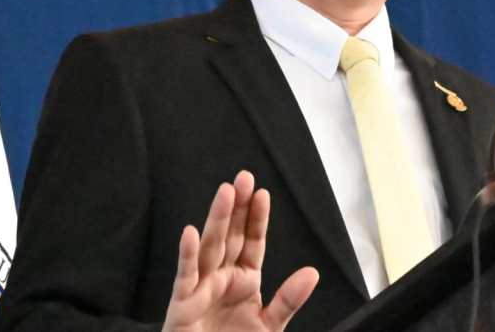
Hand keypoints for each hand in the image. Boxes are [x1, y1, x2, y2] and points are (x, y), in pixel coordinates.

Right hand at [161, 171, 318, 331]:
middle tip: (243, 178)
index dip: (256, 218)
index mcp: (243, 280)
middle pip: (231, 236)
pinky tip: (190, 233)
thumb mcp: (269, 325)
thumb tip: (312, 273)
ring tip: (225, 193)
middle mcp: (221, 278)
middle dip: (237, 208)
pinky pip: (186, 277)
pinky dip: (187, 255)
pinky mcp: (182, 304)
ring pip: (211, 248)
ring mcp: (201, 288)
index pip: (252, 242)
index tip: (262, 194)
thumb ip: (288, 299)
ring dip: (218, 220)